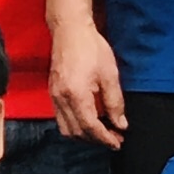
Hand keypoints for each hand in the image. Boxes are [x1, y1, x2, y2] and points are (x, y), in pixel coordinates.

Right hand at [49, 23, 127, 150]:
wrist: (70, 30)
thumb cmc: (91, 48)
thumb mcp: (110, 75)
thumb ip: (115, 102)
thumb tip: (121, 124)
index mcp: (76, 95)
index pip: (90, 127)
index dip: (105, 138)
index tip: (118, 143)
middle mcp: (61, 99)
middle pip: (77, 132)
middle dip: (96, 140)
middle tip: (114, 139)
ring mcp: (54, 96)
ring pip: (66, 128)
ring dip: (84, 135)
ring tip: (102, 132)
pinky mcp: (52, 92)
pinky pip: (61, 118)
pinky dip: (75, 125)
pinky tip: (89, 120)